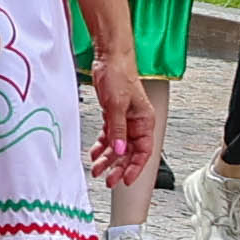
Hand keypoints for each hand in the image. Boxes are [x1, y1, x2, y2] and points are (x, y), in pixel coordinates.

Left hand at [92, 75, 161, 191]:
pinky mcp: (113, 115)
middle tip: (108, 180)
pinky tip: (94, 153)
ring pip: (117, 146)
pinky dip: (102, 146)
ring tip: (97, 169)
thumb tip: (118, 151)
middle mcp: (136, 123)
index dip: (135, 168)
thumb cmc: (119, 76)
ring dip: (107, 159)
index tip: (125, 180)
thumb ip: (118, 130)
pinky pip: (109, 136)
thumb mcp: (117, 105)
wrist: (109, 59)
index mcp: (145, 122)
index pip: (143, 151)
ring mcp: (124, 120)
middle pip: (129, 152)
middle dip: (118, 167)